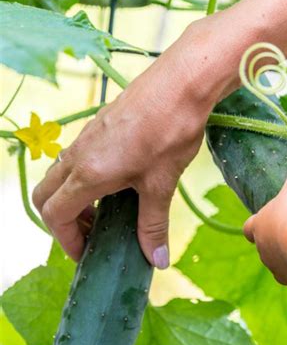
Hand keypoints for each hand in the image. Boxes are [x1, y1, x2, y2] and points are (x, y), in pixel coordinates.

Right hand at [32, 22, 228, 266]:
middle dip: (64, 222)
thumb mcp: (161, 185)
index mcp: (88, 173)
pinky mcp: (100, 127)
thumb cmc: (170, 133)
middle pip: (47, 195)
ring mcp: (86, 138)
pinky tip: (119, 185)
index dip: (67, 241)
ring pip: (62, 176)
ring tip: (108, 214)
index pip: (54, 214)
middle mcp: (78, 154)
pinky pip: (78, 160)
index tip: (88, 254)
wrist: (181, 84)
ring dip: (75, 201)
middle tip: (94, 235)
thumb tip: (157, 260)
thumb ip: (153, 225)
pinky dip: (86, 181)